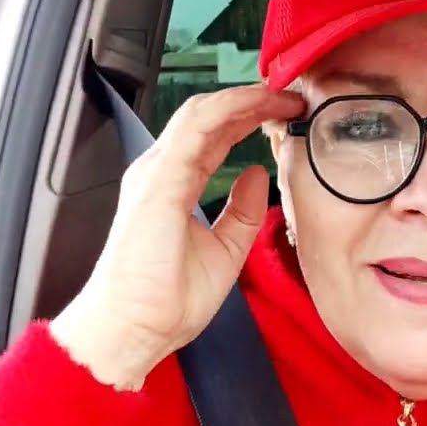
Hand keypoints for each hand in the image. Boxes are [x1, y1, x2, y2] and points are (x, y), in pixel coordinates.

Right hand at [50, 85, 304, 390]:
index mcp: (174, 185)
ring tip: (283, 95)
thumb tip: (260, 177)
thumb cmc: (164, 300)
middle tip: (294, 97)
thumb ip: (242, 213)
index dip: (250, 118)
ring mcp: (157, 172)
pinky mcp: (159, 180)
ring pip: (203, 113)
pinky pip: (196, 129)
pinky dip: (229, 109)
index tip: (288, 115)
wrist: (132, 329)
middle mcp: (162, 171)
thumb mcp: (225, 250)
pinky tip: (258, 103)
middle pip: (210, 117)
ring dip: (245, 98)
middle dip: (253, 101)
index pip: (215, 136)